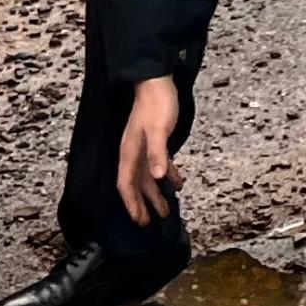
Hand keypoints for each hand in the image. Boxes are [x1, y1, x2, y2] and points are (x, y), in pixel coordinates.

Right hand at [118, 77, 180, 227]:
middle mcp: (134, 153)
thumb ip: (158, 154)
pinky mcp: (156, 141)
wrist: (157, 82)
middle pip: (136, 185)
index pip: (126, 184)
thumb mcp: (159, 130)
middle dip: (142, 204)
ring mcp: (144, 147)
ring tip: (166, 210)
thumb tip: (158, 178)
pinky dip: (168, 175)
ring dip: (156, 193)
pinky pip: (159, 164)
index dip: (131, 203)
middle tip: (150, 223)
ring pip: (148, 177)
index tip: (138, 220)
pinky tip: (178, 183)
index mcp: (130, 152)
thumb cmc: (157, 105)